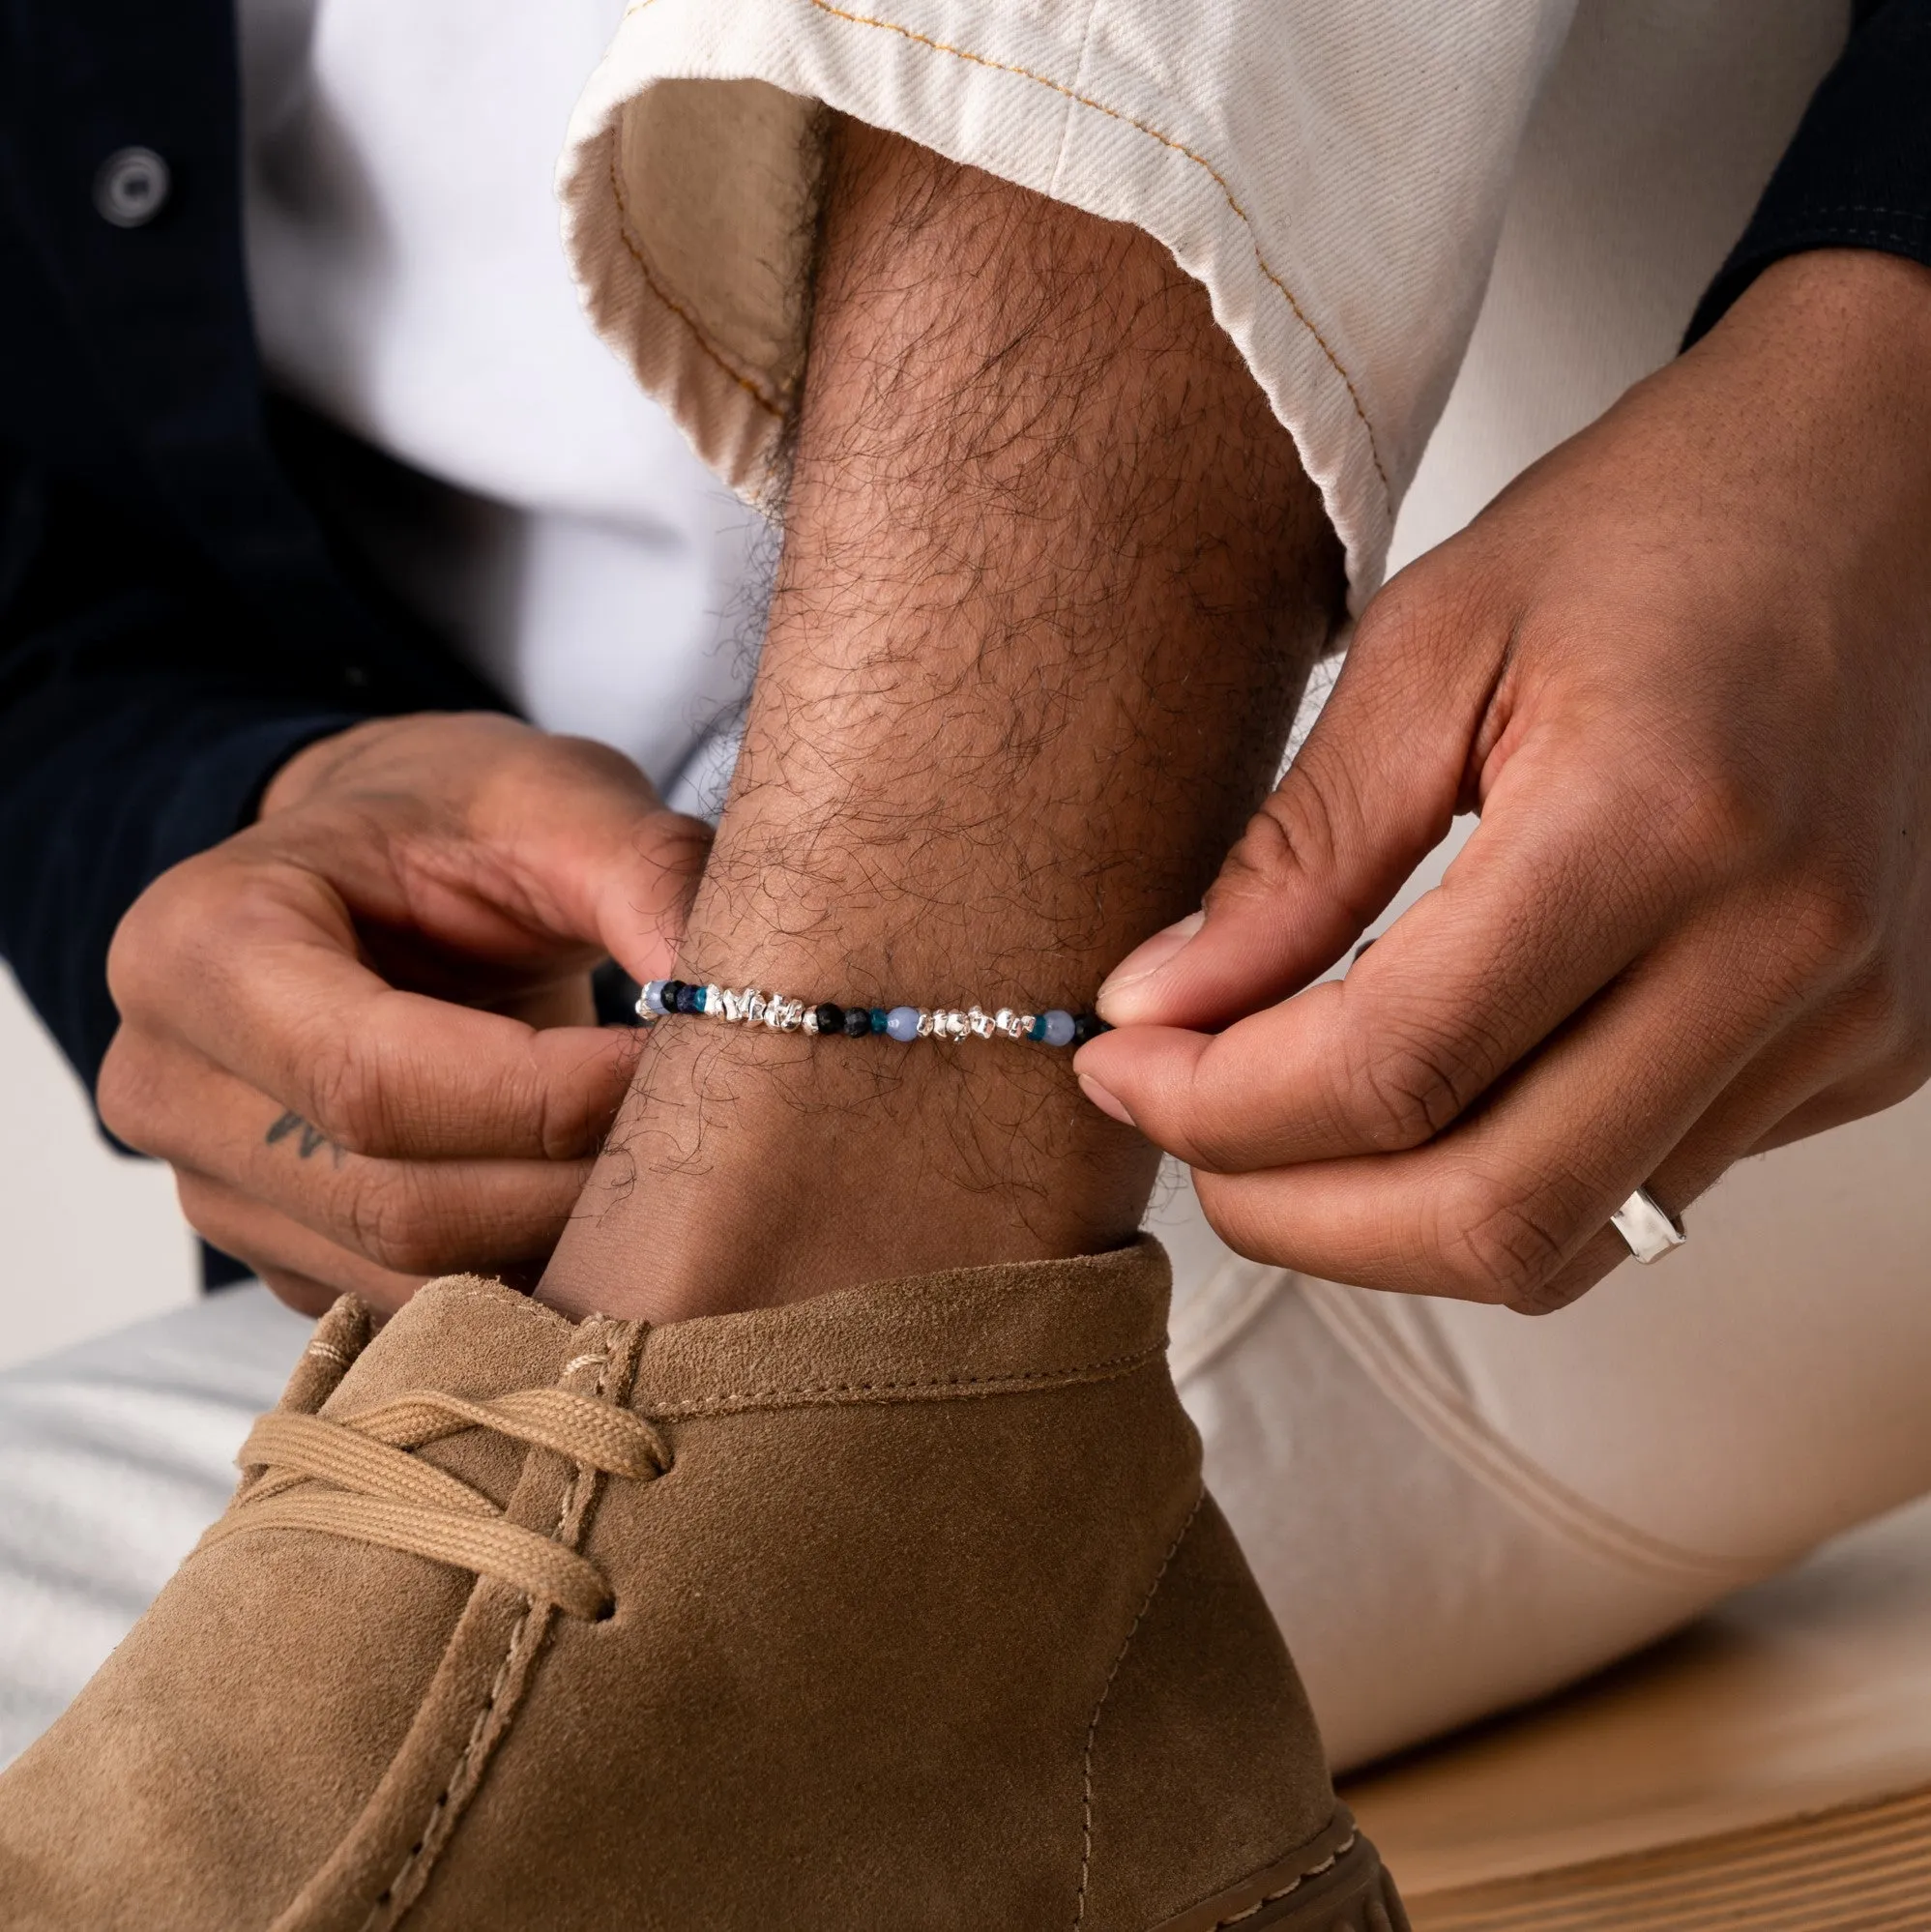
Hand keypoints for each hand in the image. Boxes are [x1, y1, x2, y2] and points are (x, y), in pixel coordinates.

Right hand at [99, 713, 708, 1313]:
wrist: (383, 869)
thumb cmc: (458, 821)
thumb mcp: (559, 800)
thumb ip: (651, 877)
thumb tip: (742, 1003)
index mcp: (199, 946)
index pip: (376, 1083)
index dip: (546, 1100)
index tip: (673, 1067)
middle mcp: (170, 1085)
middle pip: (395, 1203)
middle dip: (572, 1181)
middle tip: (698, 1130)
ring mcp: (213, 1190)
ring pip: (411, 1279)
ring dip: (563, 1243)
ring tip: (663, 1163)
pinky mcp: (280, 1256)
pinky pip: (414, 1309)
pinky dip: (527, 1274)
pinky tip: (599, 1207)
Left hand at [1077, 249, 1930, 1312]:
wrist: (1886, 483)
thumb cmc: (1665, 523)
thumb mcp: (1432, 640)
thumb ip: (1298, 851)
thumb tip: (1162, 1004)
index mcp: (1657, 822)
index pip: (1397, 1071)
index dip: (1220, 1105)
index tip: (1125, 1065)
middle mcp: (1779, 952)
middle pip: (1489, 1216)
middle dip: (1291, 1212)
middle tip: (1186, 1128)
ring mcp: (1842, 1022)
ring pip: (1570, 1239)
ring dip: (1386, 1219)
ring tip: (1285, 1115)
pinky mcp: (1863, 1054)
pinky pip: (1645, 1190)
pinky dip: (1503, 1172)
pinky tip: (1432, 1085)